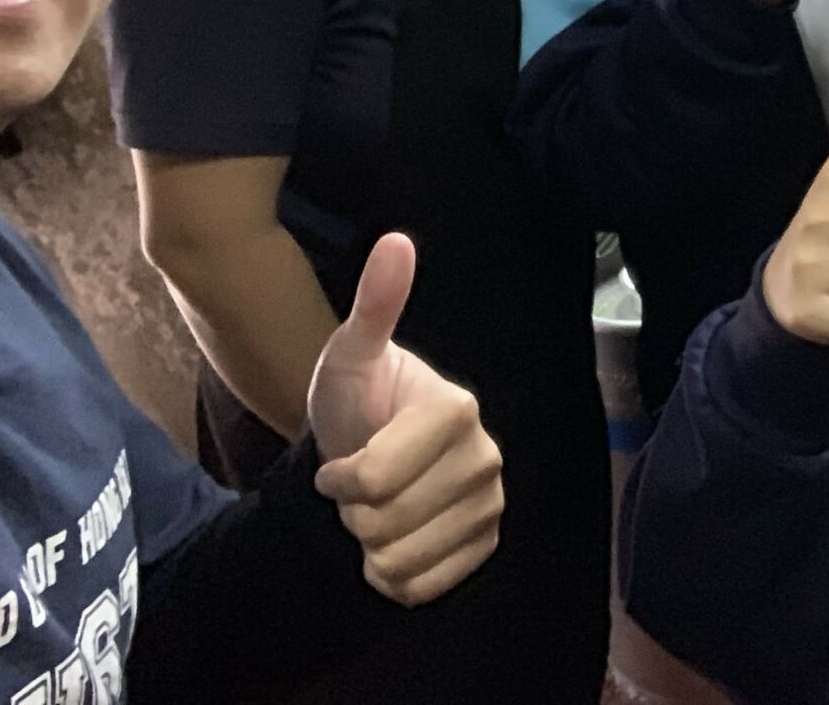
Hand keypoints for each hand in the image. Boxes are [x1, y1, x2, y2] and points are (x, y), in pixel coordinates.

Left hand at [308, 235, 505, 604]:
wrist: (371, 449)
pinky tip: (395, 539)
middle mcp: (485, 456)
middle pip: (385, 524)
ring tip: (377, 508)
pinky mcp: (486, 544)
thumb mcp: (350, 355)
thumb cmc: (358, 401)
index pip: (373, 480)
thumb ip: (373, 304)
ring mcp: (489, 503)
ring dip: (370, 544)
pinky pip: (422, 588)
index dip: (339, 478)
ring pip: (401, 560)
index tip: (342, 458)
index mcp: (456, 409)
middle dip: (353, 512)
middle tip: (359, 486)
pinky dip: (393, 576)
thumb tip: (395, 241)